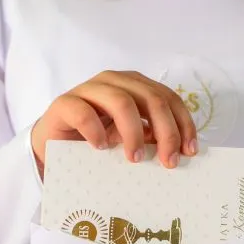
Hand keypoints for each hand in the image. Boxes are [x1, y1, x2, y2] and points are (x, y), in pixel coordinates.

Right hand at [31, 70, 197, 174]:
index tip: (189, 151)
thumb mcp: (130, 141)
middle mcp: (115, 82)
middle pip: (151, 99)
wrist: (53, 147)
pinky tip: (101, 148)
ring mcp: (88, 90)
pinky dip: (96, 131)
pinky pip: (84, 113)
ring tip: (135, 159)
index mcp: (135, 87)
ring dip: (134, 133)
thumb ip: (152, 139)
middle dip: (166, 131)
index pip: (168, 98)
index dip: (183, 124)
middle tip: (168, 161)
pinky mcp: (64, 103)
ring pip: (121, 101)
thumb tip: (181, 152)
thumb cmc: (96, 143)